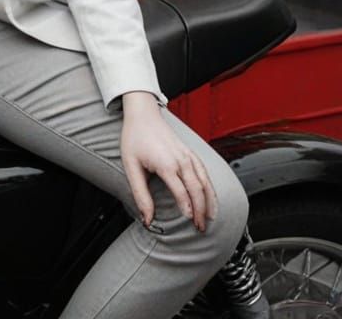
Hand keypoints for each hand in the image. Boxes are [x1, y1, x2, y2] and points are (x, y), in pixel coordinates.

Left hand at [120, 92, 217, 232]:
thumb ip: (140, 194)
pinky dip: (210, 187)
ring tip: (210, 218)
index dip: (187, 210)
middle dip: (201, 211)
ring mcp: (187, 154)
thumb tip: (147, 218)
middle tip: (201, 228)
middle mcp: (181, 159)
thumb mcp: (131, 167)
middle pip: (197, 190)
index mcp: (166, 164)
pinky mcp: (190, 152)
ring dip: (209, 201)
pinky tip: (211, 198)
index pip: (182, 193)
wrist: (142, 114)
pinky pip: (204, 172)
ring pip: (205, 181)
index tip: (190, 224)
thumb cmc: (134, 138)